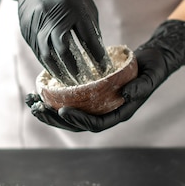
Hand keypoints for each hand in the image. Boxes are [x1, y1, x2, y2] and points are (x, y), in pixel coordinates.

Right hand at [3, 0, 109, 85]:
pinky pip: (38, 51)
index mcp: (72, 4)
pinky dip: (48, 64)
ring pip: (47, 54)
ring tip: (69, 83)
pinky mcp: (26, 29)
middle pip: (63, 49)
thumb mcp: (84, 3)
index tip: (103, 70)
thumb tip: (97, 55)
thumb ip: (89, 27)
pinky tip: (56, 72)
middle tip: (83, 83)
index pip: (86, 37)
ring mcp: (36, 22)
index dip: (96, 56)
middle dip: (74, 69)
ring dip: (59, 71)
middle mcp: (51, 13)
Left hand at [26, 20, 184, 131]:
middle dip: (55, 119)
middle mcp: (106, 112)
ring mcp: (97, 105)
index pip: (96, 124)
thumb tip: (126, 93)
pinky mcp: (90, 95)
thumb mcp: (150, 75)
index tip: (63, 112)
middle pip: (77, 124)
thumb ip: (141, 86)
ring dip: (49, 110)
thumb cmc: (152, 68)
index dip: (79, 121)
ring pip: (70, 114)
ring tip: (32, 102)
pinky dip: (55, 98)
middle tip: (37, 110)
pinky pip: (70, 101)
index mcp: (119, 113)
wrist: (152, 60)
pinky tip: (40, 91)